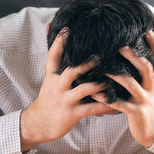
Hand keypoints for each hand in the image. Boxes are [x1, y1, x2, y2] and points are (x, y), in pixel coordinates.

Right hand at [20, 27, 116, 151]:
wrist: (37, 124)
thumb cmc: (49, 99)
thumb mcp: (49, 80)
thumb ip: (55, 61)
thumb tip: (50, 30)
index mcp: (52, 77)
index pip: (53, 56)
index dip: (59, 42)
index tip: (67, 29)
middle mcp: (58, 86)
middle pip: (70, 72)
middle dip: (85, 65)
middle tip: (100, 57)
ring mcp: (65, 100)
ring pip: (83, 90)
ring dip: (99, 84)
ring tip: (111, 80)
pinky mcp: (71, 114)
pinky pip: (91, 109)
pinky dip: (104, 106)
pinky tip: (116, 104)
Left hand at [91, 30, 153, 146]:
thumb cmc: (148, 104)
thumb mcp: (153, 87)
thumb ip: (147, 73)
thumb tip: (136, 53)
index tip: (146, 31)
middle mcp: (153, 88)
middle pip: (146, 68)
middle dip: (133, 56)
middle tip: (120, 46)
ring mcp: (145, 100)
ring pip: (130, 84)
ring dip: (115, 74)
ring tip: (102, 68)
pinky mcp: (136, 112)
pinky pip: (119, 103)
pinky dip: (105, 97)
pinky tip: (94, 92)